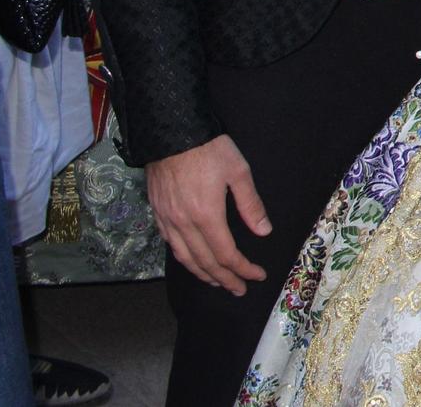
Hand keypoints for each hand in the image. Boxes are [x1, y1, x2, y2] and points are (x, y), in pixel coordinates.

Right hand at [146, 134, 270, 295]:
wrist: (171, 131)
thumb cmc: (209, 148)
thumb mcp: (238, 172)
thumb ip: (251, 205)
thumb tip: (263, 232)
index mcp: (206, 216)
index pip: (226, 255)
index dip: (242, 269)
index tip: (257, 275)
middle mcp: (183, 224)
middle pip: (205, 263)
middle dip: (225, 279)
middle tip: (239, 289)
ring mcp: (167, 220)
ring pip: (185, 258)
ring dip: (203, 274)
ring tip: (218, 282)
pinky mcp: (157, 213)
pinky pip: (170, 245)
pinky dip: (185, 259)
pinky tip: (193, 260)